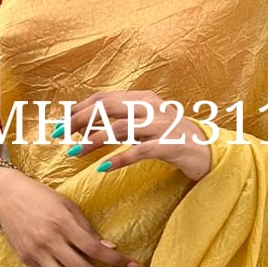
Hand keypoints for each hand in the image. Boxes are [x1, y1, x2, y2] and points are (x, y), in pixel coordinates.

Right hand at [0, 167, 140, 266]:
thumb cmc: (42, 197)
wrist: (6, 196)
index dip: (116, 260)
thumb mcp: (68, 206)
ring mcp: (36, 253)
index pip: (94, 249)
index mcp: (62, 223)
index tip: (134, 266)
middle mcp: (48, 241)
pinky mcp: (28, 261)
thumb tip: (110, 249)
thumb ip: (88, 229)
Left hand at [61, 90, 211, 183]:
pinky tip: (103, 169)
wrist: (208, 152)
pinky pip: (139, 150)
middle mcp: (151, 106)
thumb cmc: (171, 139)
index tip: (59, 123)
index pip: (103, 98)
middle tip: (59, 136)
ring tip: (75, 153)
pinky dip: (119, 159)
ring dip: (94, 140)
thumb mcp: (143, 126)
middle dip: (79, 120)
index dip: (78, 109)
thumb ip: (117, 123)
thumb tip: (83, 127)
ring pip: (120, 127)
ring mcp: (161, 124)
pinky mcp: (169, 144)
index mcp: (142, 98)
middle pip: (107, 108)